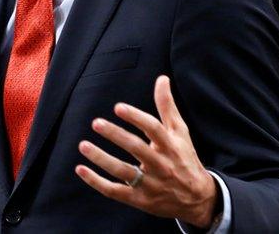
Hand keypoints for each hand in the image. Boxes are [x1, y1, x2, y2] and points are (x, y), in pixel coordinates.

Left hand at [75, 75, 219, 228]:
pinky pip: (115, 191)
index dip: (136, 118)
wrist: (197, 199)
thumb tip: (162, 78)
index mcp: (170, 146)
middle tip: (96, 122)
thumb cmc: (184, 158)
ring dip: (102, 158)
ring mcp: (150, 184)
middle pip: (136, 148)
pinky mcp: (139, 200)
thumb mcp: (180, 132)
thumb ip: (167, 106)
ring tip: (83, 145)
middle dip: (116, 135)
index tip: (118, 107)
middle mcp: (160, 165)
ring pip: (123, 171)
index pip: (153, 129)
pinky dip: (97, 182)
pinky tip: (81, 169)